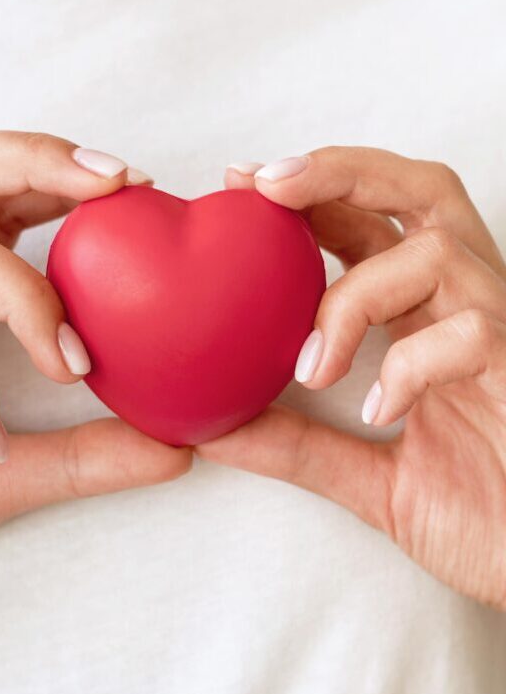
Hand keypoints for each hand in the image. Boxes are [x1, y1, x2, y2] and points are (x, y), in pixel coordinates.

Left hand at [200, 148, 505, 608]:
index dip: (309, 196)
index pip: (370, 227)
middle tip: (266, 185)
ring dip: (355, 297)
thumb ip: (300, 448)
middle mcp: (466, 309)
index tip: (241, 186)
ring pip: (437, 252)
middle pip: (420, 193)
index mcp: (428, 319)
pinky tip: (382, 411)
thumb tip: (216, 431)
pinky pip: (474, 332)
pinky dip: (411, 364)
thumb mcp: (370, 479)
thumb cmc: (485, 519)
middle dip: (340, 173)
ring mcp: (505, 335)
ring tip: (316, 367)